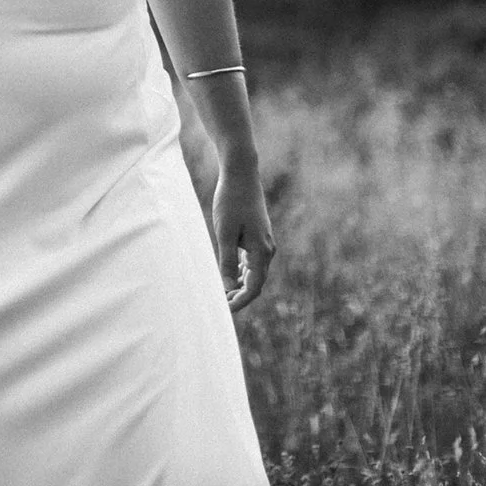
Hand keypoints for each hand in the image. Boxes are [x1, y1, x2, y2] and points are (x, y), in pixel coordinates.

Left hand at [208, 168, 274, 311]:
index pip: (253, 288)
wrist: (241, 174)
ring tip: (220, 293)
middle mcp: (267, 250)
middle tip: (218, 305)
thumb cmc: (231, 201)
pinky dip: (240, 271)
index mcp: (261, 252)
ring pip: (253, 273)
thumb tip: (226, 287)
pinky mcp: (257, 236)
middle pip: (255, 283)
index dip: (239, 302)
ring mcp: (263, 243)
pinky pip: (251, 261)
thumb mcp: (225, 232)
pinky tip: (227, 275)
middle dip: (238, 296)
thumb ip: (226, 260)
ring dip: (238, 284)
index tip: (223, 310)